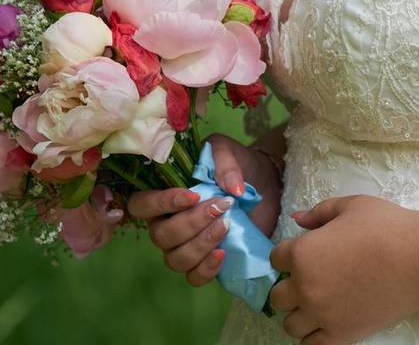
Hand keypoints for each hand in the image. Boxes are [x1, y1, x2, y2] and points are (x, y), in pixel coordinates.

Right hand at [128, 133, 283, 286]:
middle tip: (222, 207)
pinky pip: (194, 277)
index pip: (142, 205)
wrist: (266, 184)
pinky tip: (222, 253)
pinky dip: (206, 269)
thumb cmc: (238, 166)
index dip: (162, 203)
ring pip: (175, 259)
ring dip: (200, 244)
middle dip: (191, 223)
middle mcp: (167, 224)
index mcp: (164, 196)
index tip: (193, 196)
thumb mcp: (228, 151)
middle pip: (161, 236)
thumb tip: (231, 188)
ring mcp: (185, 246)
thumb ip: (223, 161)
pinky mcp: (206, 262)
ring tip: (226, 226)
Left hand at [269, 195, 418, 344]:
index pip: (276, 258)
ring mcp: (322, 314)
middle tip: (312, 278)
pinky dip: (313, 336)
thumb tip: (297, 219)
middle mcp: (306, 287)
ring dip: (300, 313)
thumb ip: (320, 212)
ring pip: (290, 324)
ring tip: (319, 303)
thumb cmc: (387, 227)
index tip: (306, 252)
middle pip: (278, 296)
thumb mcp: (352, 206)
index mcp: (304, 253)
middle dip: (291, 285)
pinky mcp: (342, 334)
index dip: (290, 253)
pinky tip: (326, 322)